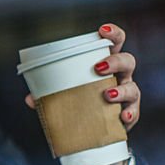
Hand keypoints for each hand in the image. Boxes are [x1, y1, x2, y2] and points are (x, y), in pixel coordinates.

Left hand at [24, 23, 140, 130]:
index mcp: (106, 66)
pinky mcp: (128, 116)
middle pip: (128, 61)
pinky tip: (122, 118)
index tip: (102, 31)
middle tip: (98, 67)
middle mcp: (120, 78)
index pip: (115, 44)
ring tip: (107, 95)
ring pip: (133, 88)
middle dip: (115, 61)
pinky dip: (129, 115)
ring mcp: (127, 96)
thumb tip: (30, 98)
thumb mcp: (65, 97)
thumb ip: (48, 95)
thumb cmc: (81, 105)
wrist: (93, 134)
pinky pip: (133, 114)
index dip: (113, 34)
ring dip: (121, 90)